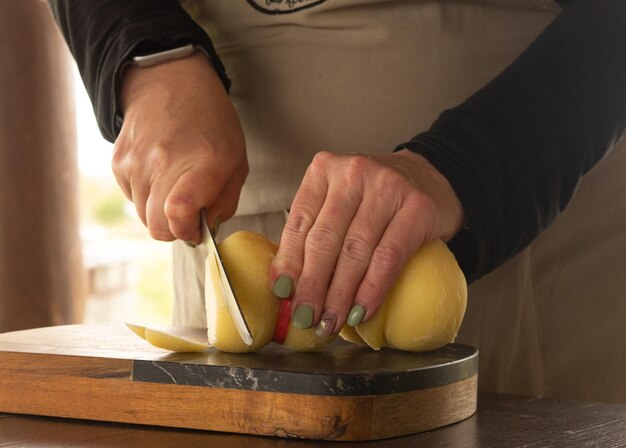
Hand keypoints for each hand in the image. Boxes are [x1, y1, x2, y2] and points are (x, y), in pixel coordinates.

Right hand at [112, 53, 246, 242]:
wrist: (170, 81)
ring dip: (161, 213)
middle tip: (191, 213)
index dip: (187, 231)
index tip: (198, 228)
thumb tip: (204, 229)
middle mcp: (163, 163)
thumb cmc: (212, 124)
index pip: (179, 213)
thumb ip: (224, 202)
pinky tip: (160, 173)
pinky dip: (147, 196)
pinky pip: (132, 198)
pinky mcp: (119, 162)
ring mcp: (136, 162)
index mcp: (202, 162)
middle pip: (158, 227)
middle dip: (176, 229)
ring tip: (176, 185)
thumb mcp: (236, 160)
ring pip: (143, 216)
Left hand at [269, 150, 463, 335]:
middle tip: (305, 318)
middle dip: (312, 286)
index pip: (299, 222)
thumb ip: (314, 232)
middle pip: (325, 239)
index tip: (282, 293)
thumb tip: (285, 286)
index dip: (288, 261)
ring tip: (330, 322)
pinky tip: (362, 311)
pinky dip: (372, 289)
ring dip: (340, 295)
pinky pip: (389, 257)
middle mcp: (354, 173)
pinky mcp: (418, 208)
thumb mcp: (339, 202)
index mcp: (325, 169)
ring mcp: (388, 187)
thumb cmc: (376, 199)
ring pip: (355, 252)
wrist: (432, 179)